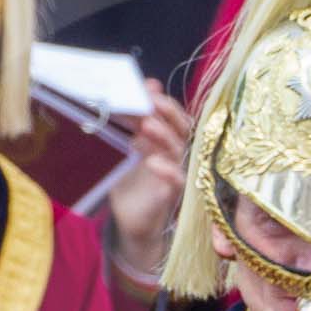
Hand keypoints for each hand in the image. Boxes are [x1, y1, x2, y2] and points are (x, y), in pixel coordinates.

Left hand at [108, 80, 189, 276]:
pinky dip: (167, 169)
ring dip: (164, 135)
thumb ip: (134, 122)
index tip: (148, 88)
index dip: (164, 101)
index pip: (173, 116)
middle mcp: (177, 155)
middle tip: (152, 99)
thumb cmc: (133, 184)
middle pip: (182, 128)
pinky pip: (176, 180)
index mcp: (168, 141)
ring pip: (179, 150)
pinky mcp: (173, 196)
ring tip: (147, 125)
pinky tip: (152, 161)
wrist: (131, 222)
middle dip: (168, 112)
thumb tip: (144, 89)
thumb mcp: (128, 149)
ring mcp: (177, 174)